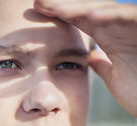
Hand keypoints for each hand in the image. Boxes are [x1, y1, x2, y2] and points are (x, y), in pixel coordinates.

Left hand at [34, 0, 136, 116]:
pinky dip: (111, 16)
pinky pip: (129, 18)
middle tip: (38, 2)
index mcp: (109, 38)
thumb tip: (91, 57)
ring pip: (105, 10)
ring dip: (80, 8)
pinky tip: (91, 17)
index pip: (80, 22)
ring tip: (55, 7)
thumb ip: (102, 66)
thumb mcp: (115, 79)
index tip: (36, 13)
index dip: (59, 15)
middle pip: (88, 10)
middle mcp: (119, 28)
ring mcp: (133, 27)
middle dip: (63, 6)